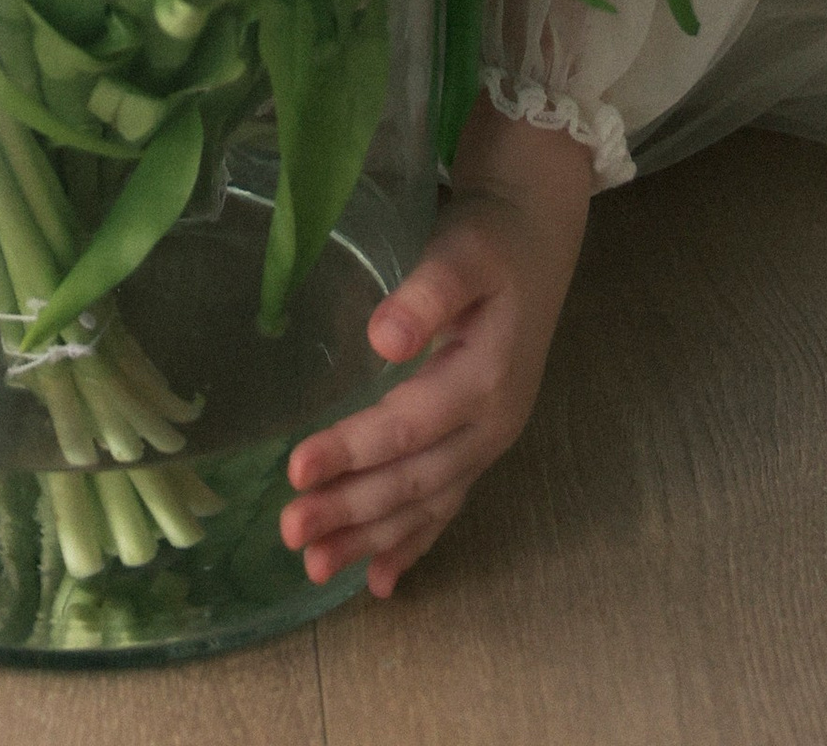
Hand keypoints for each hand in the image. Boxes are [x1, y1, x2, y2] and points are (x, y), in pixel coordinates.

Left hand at [279, 95, 592, 595]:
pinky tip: (378, 581)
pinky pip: (444, 506)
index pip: (407, 425)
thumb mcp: (462, 252)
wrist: (536, 244)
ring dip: (370, 538)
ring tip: (313, 567)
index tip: (296, 468)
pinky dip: (412, 544)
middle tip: (290, 532)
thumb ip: (426, 294)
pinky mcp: (477, 446)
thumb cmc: (490, 244)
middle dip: (350, 511)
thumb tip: (383, 337)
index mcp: (485, 378)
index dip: (352, 450)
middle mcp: (490, 425)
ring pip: (425, 504)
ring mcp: (486, 443)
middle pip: (412, 479)